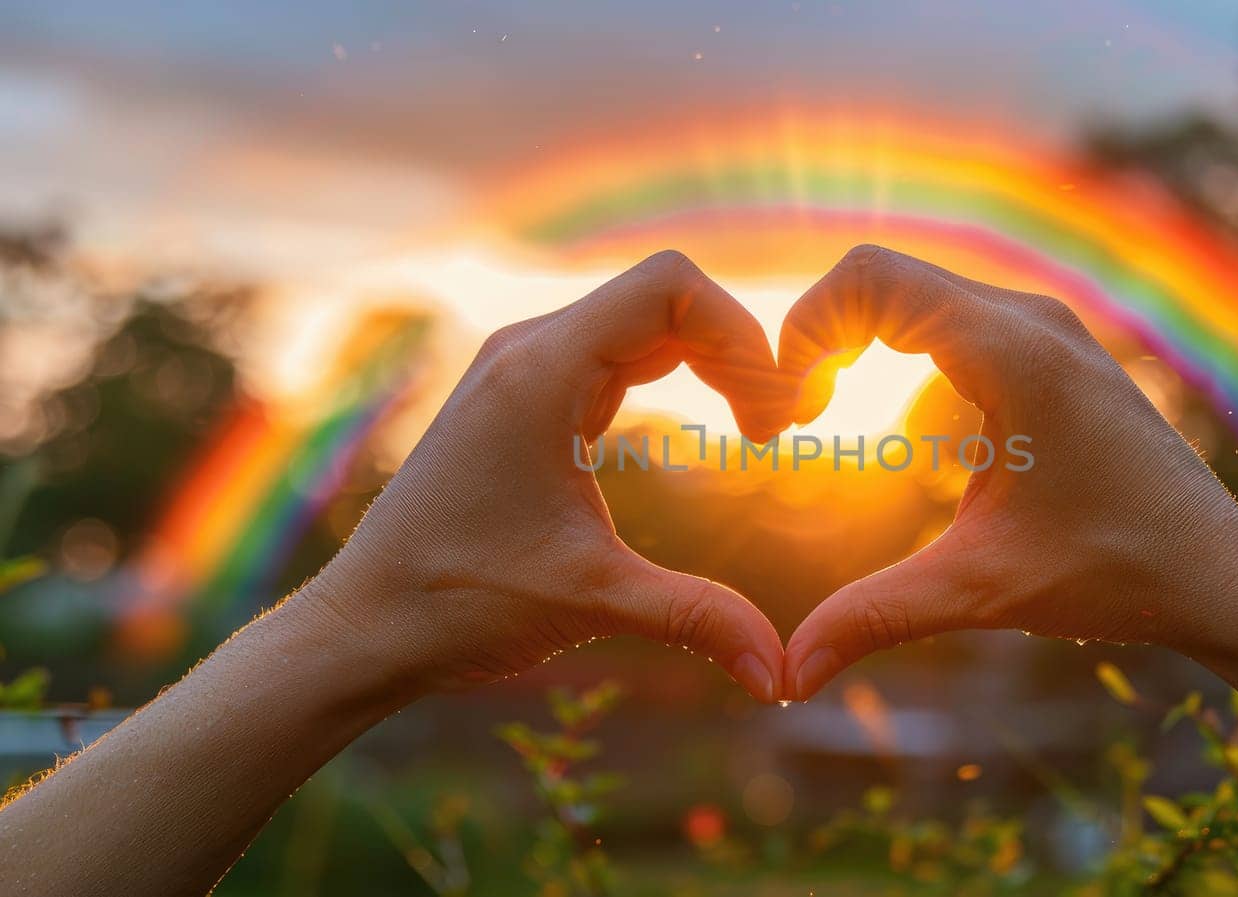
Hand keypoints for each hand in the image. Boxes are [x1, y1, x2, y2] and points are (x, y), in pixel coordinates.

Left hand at [305, 251, 789, 701]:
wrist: (364, 625)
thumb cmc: (457, 604)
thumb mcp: (592, 602)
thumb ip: (697, 618)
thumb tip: (783, 675)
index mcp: (540, 372)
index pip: (669, 287)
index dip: (741, 334)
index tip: (775, 417)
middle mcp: (528, 351)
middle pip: (664, 297)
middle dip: (736, 350)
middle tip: (780, 426)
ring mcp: (521, 370)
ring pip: (641, 321)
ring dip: (707, 359)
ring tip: (756, 426)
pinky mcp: (522, 398)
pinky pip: (615, 353)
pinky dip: (672, 374)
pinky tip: (703, 426)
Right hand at [778, 245, 1237, 699]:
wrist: (1216, 573)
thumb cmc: (1114, 572)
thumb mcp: (981, 591)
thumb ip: (876, 616)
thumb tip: (788, 675)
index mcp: (1013, 354)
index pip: (870, 279)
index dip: (805, 331)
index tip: (792, 413)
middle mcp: (1032, 320)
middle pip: (884, 277)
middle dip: (820, 337)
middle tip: (798, 417)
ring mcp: (1047, 329)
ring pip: (917, 292)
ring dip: (859, 340)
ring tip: (827, 413)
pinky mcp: (1054, 351)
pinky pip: (952, 316)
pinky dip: (900, 348)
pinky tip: (891, 417)